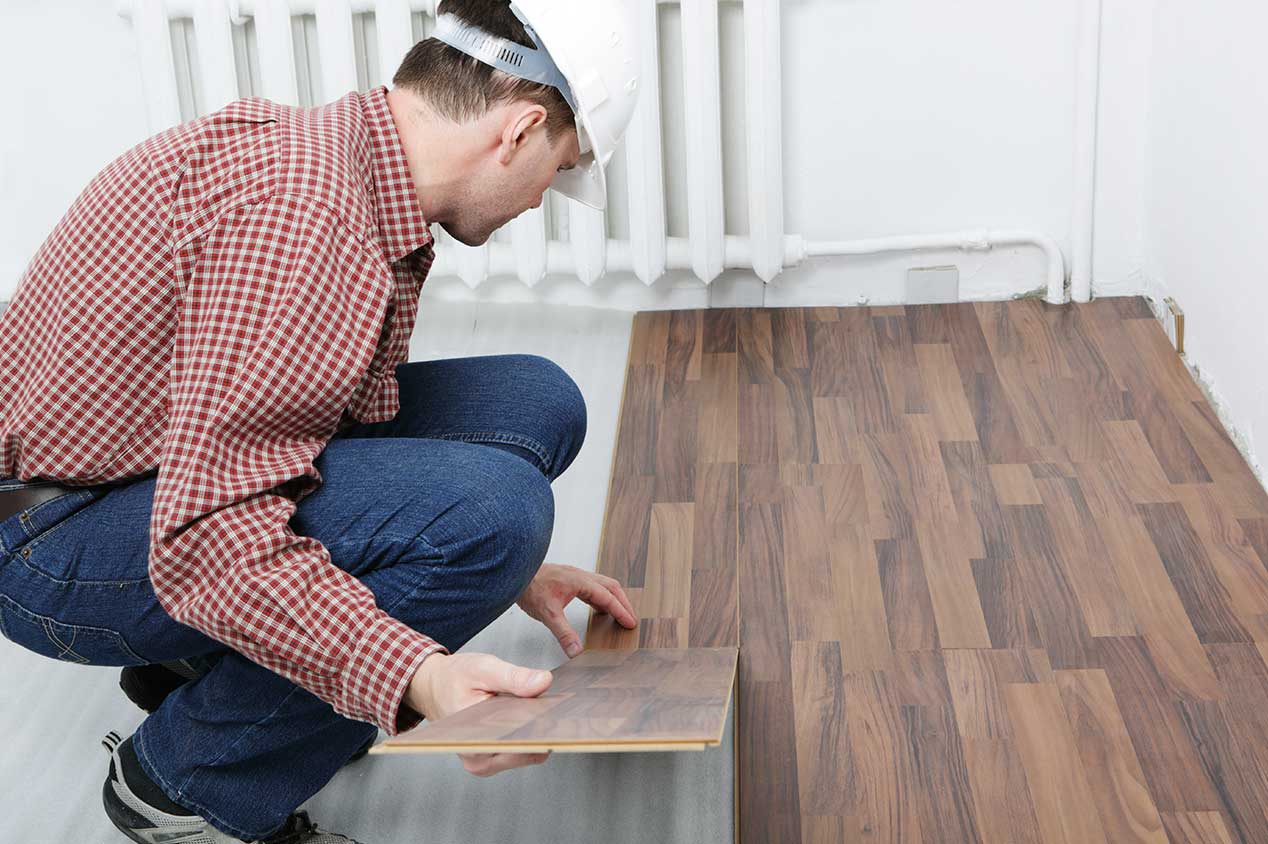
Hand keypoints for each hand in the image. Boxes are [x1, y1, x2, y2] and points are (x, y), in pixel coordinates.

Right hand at [405, 651, 553, 776]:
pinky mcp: (493, 759)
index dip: (544, 728)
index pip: (520, 742)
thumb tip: (543, 682)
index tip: (562, 714)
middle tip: (561, 707)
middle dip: (544, 729)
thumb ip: (514, 677)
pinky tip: (537, 716)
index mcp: (474, 741)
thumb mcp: (483, 669)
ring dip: (539, 732)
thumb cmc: (453, 678)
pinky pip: (521, 750)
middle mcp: (480, 760)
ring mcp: (487, 763)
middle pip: (527, 751)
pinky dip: (531, 734)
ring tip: (547, 709)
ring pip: (528, 752)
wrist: (433, 686)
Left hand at [516, 563, 637, 657]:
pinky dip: (599, 598)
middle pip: (611, 587)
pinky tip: (595, 608)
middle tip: (629, 618)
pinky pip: (591, 587)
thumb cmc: (529, 587)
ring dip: (612, 599)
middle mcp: (580, 576)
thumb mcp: (548, 614)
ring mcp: (573, 576)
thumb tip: (576, 651)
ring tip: (617, 614)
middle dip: (623, 603)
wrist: (513, 572)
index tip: (630, 623)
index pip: (608, 597)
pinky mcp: (567, 579)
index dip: (621, 611)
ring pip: (601, 585)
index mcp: (580, 581)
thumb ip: (564, 633)